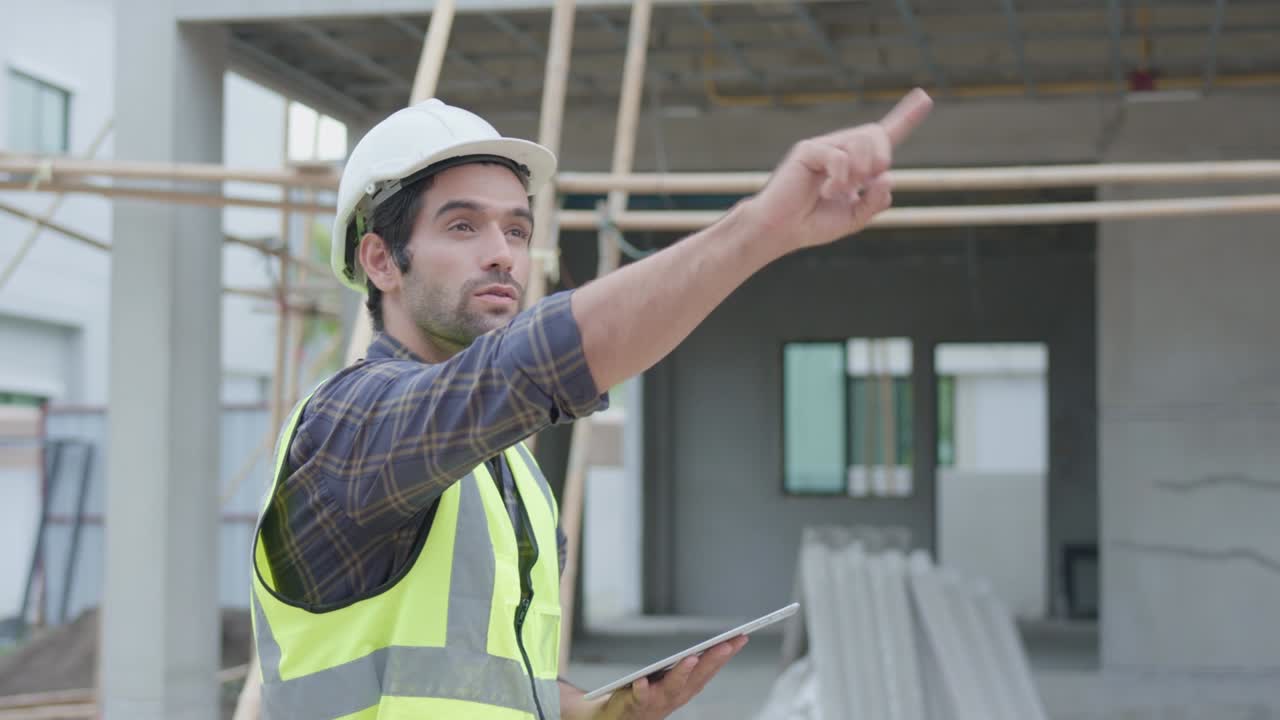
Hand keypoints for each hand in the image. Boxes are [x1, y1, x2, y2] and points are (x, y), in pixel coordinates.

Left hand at [597, 636, 748, 719]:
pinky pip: (637, 699)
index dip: (726, 655)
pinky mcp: (633, 705)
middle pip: (696, 678)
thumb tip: (711, 642)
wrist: (617, 718)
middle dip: (712, 660)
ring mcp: (655, 703)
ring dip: (682, 674)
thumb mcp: (670, 680)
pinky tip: (640, 681)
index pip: (709, 669)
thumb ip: (686, 666)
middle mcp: (674, 697)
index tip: (742, 637)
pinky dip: (641, 691)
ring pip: (671, 689)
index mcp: (685, 688)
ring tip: (691, 657)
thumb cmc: (645, 695)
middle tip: (726, 643)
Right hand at [741, 88, 932, 251]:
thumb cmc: (813, 223)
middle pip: (875, 133)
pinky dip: (839, 178)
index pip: (884, 135)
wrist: (781, 230)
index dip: (906, 118)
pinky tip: (824, 191)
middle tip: (869, 180)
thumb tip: (887, 177)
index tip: (925, 97)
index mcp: (855, 164)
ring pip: (860, 140)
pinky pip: (838, 155)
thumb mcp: (855, 217)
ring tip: (841, 190)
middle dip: (881, 156)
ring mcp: (823, 147)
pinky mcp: (807, 151)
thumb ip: (876, 201)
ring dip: (861, 169)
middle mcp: (840, 150)